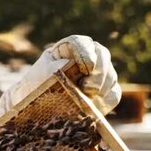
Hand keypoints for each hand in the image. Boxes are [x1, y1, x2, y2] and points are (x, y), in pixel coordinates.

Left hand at [0, 35, 120, 123]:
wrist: (37, 107)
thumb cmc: (36, 87)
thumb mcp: (38, 76)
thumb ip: (51, 69)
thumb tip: (65, 66)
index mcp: (70, 49)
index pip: (82, 43)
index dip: (86, 52)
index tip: (86, 66)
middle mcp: (88, 57)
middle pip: (103, 56)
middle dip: (99, 72)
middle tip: (88, 87)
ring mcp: (98, 74)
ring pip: (110, 76)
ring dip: (102, 88)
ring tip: (88, 98)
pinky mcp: (104, 93)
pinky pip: (113, 94)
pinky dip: (106, 100)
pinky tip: (96, 106)